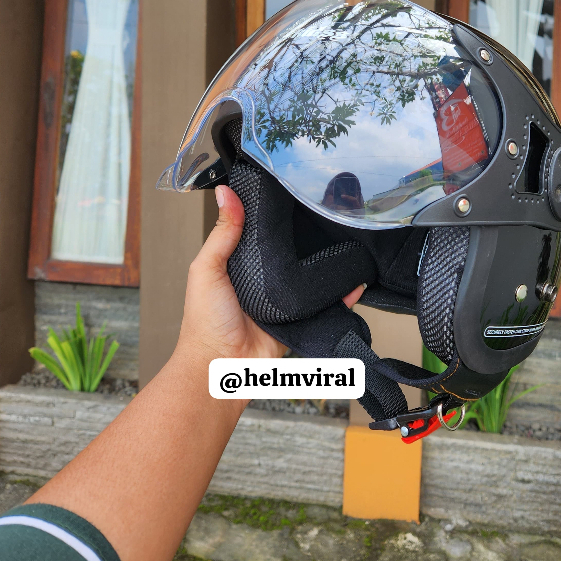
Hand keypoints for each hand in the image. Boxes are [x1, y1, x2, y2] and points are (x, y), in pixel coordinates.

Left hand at [177, 185, 365, 363]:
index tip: (296, 193)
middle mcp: (264, 278)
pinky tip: (355, 282)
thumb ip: (222, 233)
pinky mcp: (300, 319)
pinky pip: (326, 304)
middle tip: (329, 218)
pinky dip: (343, 295)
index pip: (264, 232)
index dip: (278, 216)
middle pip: (293, 253)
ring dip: (328, 265)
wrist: (220, 367)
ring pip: (312, 277)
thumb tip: (226, 193)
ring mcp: (284, 299)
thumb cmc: (206, 321)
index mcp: (241, 262)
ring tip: (348, 244)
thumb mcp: (208, 268)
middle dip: (309, 239)